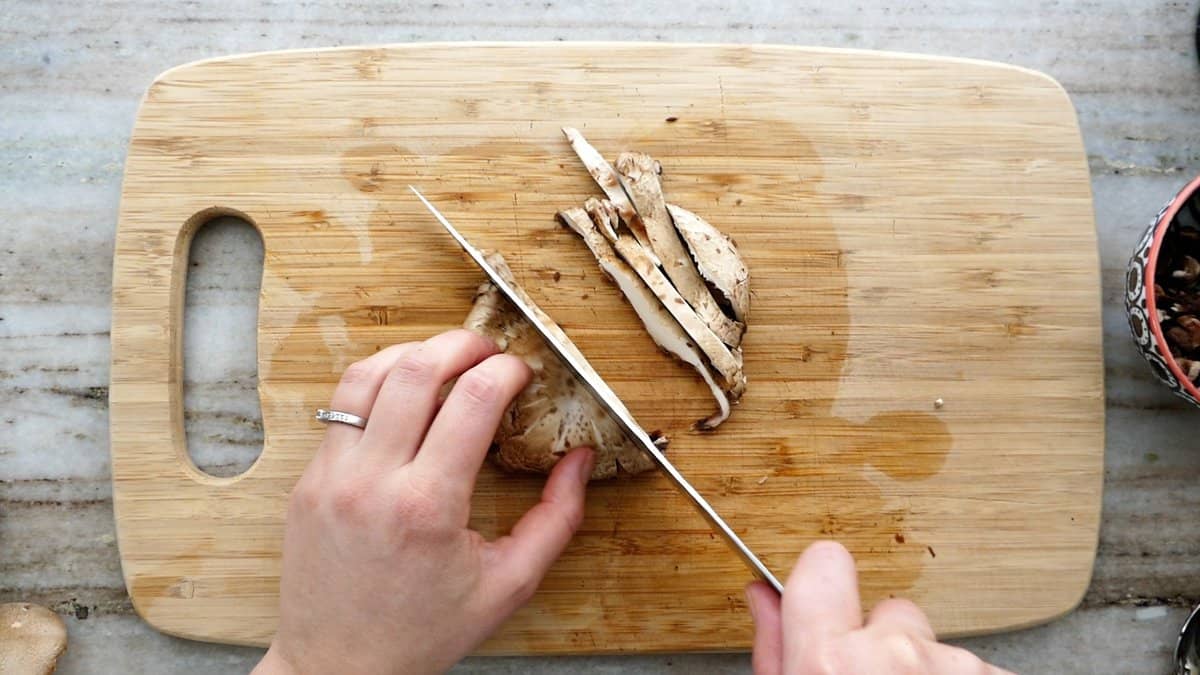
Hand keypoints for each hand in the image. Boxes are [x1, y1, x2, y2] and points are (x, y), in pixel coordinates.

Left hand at [254, 329, 594, 674]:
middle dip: (462, 344)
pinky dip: (377, 386)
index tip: (523, 373)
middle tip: (488, 352)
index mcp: (428, 507)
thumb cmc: (423, 632)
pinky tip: (404, 397)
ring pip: (366, 375)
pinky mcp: (308, 480)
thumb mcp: (508, 585)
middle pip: (416, 368)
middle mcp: (372, 481)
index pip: (473, 399)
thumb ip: (556, 519)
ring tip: (444, 362)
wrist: (338, 668)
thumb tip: (581, 460)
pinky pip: (339, 407)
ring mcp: (331, 477)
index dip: (507, 370)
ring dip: (412, 354)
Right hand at [745, 541, 1012, 674]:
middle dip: (888, 648)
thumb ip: (777, 650)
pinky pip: (981, 670)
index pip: (823, 564)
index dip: (824, 588)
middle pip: (893, 614)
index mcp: (830, 661)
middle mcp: (896, 655)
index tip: (825, 606)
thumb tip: (763, 596)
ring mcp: (958, 668)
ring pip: (940, 649)